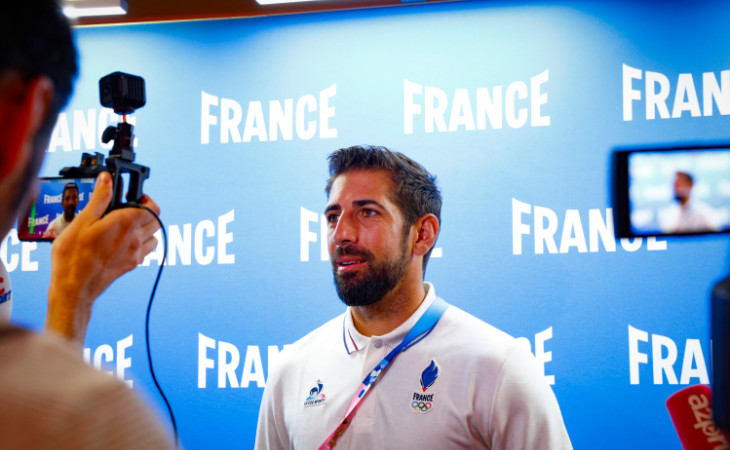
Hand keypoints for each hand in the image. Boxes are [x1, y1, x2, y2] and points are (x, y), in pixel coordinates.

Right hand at [45, 172, 160, 345]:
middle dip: (147, 211)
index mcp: (126, 223)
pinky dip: (142, 243)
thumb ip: (99, 198)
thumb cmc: (74, 255)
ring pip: (154, 236)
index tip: (132, 196)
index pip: (151, 206)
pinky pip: (146, 251)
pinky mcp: (131, 265)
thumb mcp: (82, 220)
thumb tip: (107, 179)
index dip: (144, 198)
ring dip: (147, 228)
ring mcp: (136, 253)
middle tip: (130, 208)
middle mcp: (136, 238)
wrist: (74, 287)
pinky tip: (126, 242)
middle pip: (156, 220)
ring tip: (128, 224)